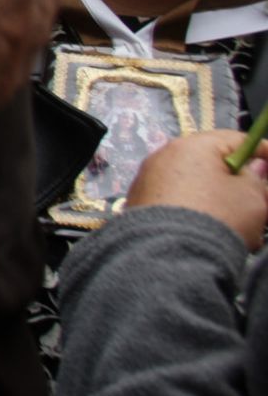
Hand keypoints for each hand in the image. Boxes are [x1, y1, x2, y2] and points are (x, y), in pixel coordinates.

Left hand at [129, 131, 267, 248]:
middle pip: (211, 163)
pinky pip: (175, 200)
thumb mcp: (251, 198)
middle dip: (237, 180)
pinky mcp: (139, 204)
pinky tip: (208, 230)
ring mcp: (147, 180)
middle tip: (258, 199)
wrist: (169, 255)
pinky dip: (194, 210)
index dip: (261, 151)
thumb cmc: (217, 218)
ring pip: (193, 184)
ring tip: (236, 222)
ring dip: (217, 198)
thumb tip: (255, 168)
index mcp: (192, 146)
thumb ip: (257, 179)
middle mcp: (163, 156)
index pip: (234, 140)